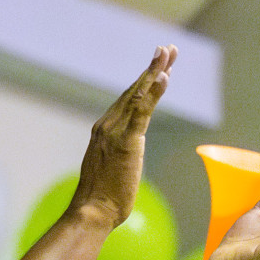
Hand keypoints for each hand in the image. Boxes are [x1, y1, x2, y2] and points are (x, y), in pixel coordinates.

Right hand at [72, 46, 176, 226]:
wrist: (91, 211)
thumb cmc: (100, 199)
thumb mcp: (109, 169)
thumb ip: (116, 155)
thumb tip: (124, 157)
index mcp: (103, 130)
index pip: (127, 100)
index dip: (143, 81)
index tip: (158, 66)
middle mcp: (107, 125)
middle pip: (133, 90)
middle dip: (152, 68)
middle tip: (167, 48)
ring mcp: (115, 132)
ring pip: (138, 95)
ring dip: (155, 71)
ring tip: (168, 53)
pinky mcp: (126, 142)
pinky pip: (143, 112)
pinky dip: (155, 92)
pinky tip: (165, 77)